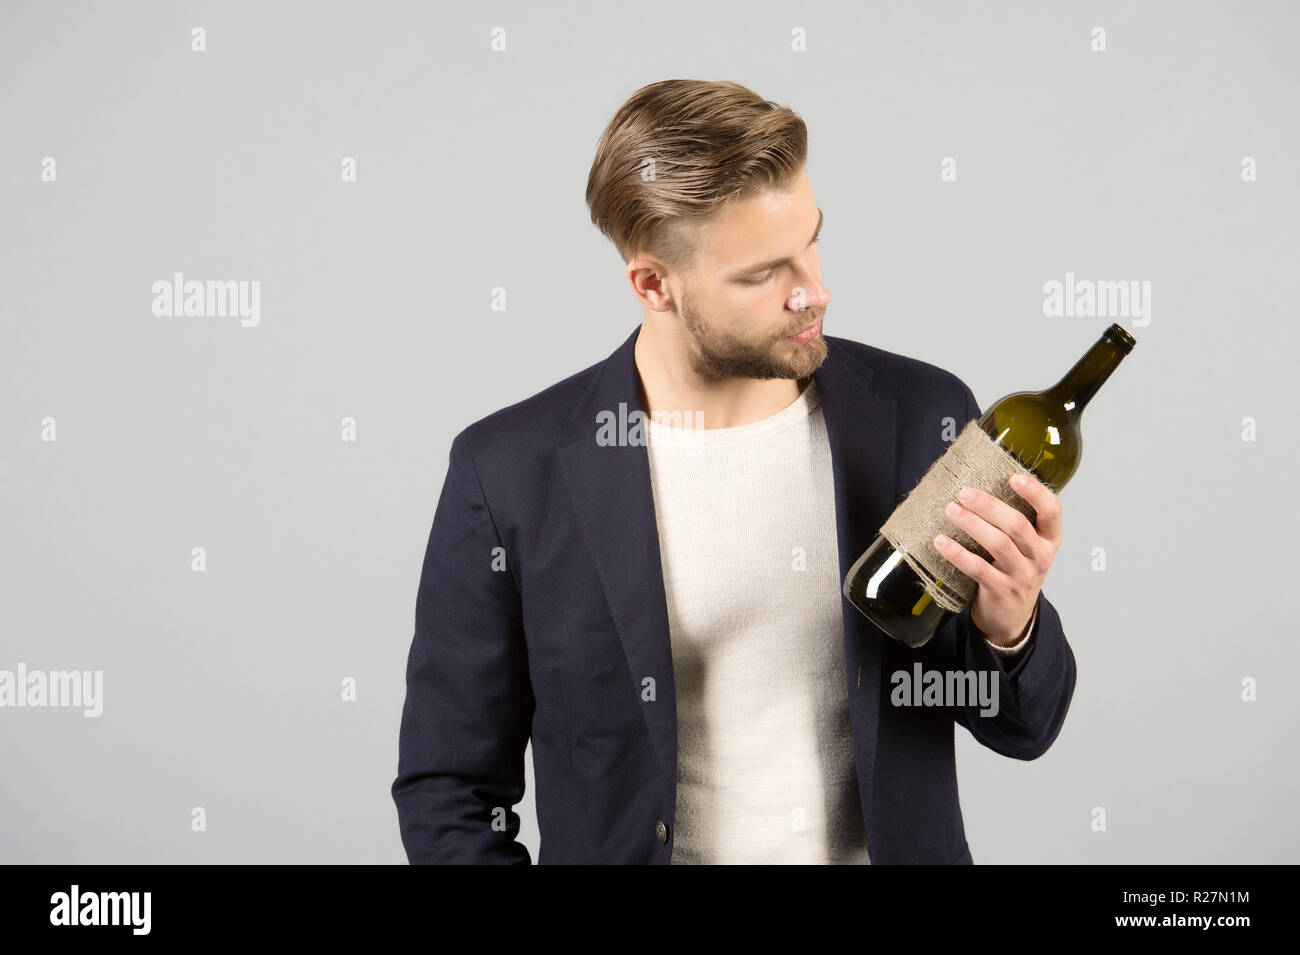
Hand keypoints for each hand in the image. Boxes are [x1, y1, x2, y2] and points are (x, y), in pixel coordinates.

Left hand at [933, 473, 1062, 645]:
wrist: (1012, 617)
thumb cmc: (1014, 569)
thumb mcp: (1026, 546)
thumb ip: (1015, 520)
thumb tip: (978, 484)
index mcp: (1049, 538)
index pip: (1052, 510)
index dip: (1035, 492)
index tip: (1013, 476)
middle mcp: (1040, 555)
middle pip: (1018, 525)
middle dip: (989, 506)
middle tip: (964, 492)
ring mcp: (1022, 575)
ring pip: (998, 544)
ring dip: (972, 524)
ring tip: (950, 510)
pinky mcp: (1001, 590)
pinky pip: (978, 568)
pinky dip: (957, 554)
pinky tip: (940, 542)